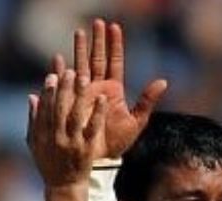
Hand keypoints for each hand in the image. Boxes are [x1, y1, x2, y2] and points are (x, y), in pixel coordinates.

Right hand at [27, 66, 108, 186]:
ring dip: (79, 96)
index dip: (48, 92)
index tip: (52, 75)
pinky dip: (97, 113)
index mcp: (42, 134)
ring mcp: (71, 143)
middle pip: (58, 109)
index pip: (44, 109)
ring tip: (83, 78)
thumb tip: (32, 96)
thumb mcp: (35, 143)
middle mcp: (55, 138)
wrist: (64, 187)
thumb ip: (34, 120)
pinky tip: (102, 99)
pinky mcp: (86, 149)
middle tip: (69, 71)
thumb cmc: (48, 163)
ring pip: (74, 116)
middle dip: (63, 89)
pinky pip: (92, 129)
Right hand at [70, 19, 166, 159]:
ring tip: (79, 31)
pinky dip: (61, 70)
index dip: (115, 44)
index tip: (114, 26)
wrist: (101, 158)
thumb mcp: (137, 121)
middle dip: (97, 40)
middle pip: (97, 58)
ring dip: (79, 49)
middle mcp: (99, 88)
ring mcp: (84, 93)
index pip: (114, 61)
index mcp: (114, 90)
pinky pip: (66, 83)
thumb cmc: (119, 142)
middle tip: (96, 22)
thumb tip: (163, 81)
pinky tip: (58, 58)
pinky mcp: (72, 102)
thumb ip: (147, 100)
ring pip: (81, 65)